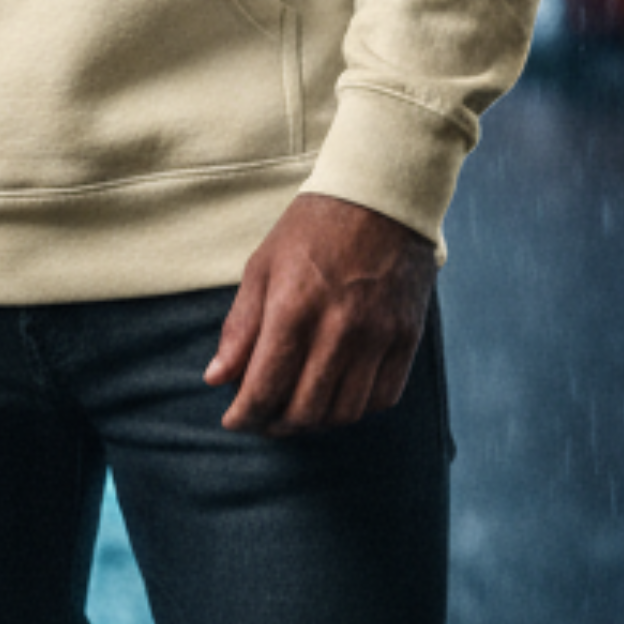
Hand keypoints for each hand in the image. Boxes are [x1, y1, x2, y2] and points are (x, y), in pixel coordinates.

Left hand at [203, 193, 435, 434]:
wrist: (381, 198)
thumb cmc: (312, 229)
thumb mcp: (262, 267)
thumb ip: (240, 327)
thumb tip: (216, 379)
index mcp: (293, 308)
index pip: (265, 387)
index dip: (244, 415)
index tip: (234, 420)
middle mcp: (339, 328)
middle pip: (305, 410)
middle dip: (276, 425)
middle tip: (263, 421)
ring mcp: (378, 335)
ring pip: (345, 412)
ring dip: (315, 424)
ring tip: (297, 414)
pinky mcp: (407, 337)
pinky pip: (383, 397)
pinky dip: (356, 410)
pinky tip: (337, 399)